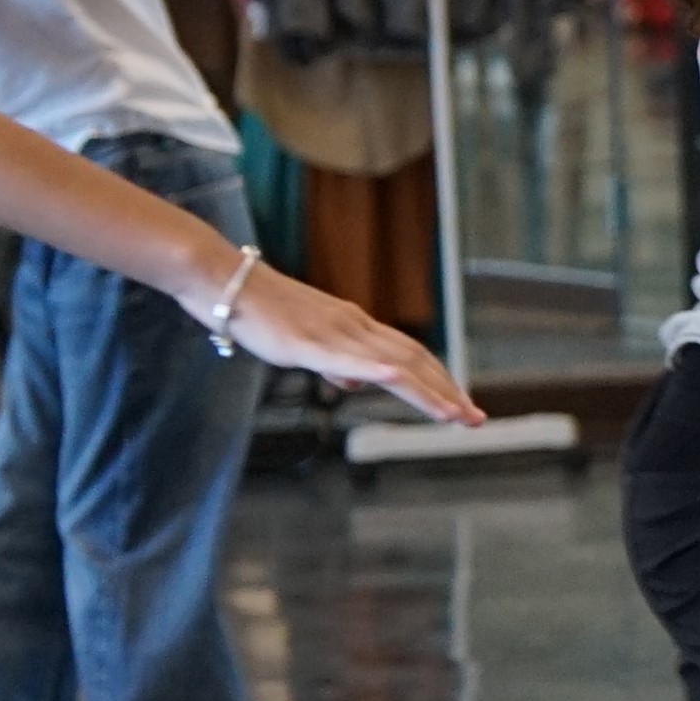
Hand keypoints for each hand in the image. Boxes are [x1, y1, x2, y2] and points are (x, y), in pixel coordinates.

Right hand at [222, 264, 482, 426]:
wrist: (225, 282)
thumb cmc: (258, 313)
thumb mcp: (305, 343)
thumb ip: (334, 361)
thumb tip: (354, 382)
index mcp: (354, 326)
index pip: (409, 354)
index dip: (439, 378)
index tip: (461, 404)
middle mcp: (354, 325)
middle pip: (413, 358)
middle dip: (447, 390)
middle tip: (475, 418)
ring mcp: (334, 331)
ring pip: (393, 361)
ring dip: (428, 389)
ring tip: (455, 414)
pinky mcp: (308, 341)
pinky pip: (350, 357)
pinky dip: (379, 369)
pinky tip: (399, 381)